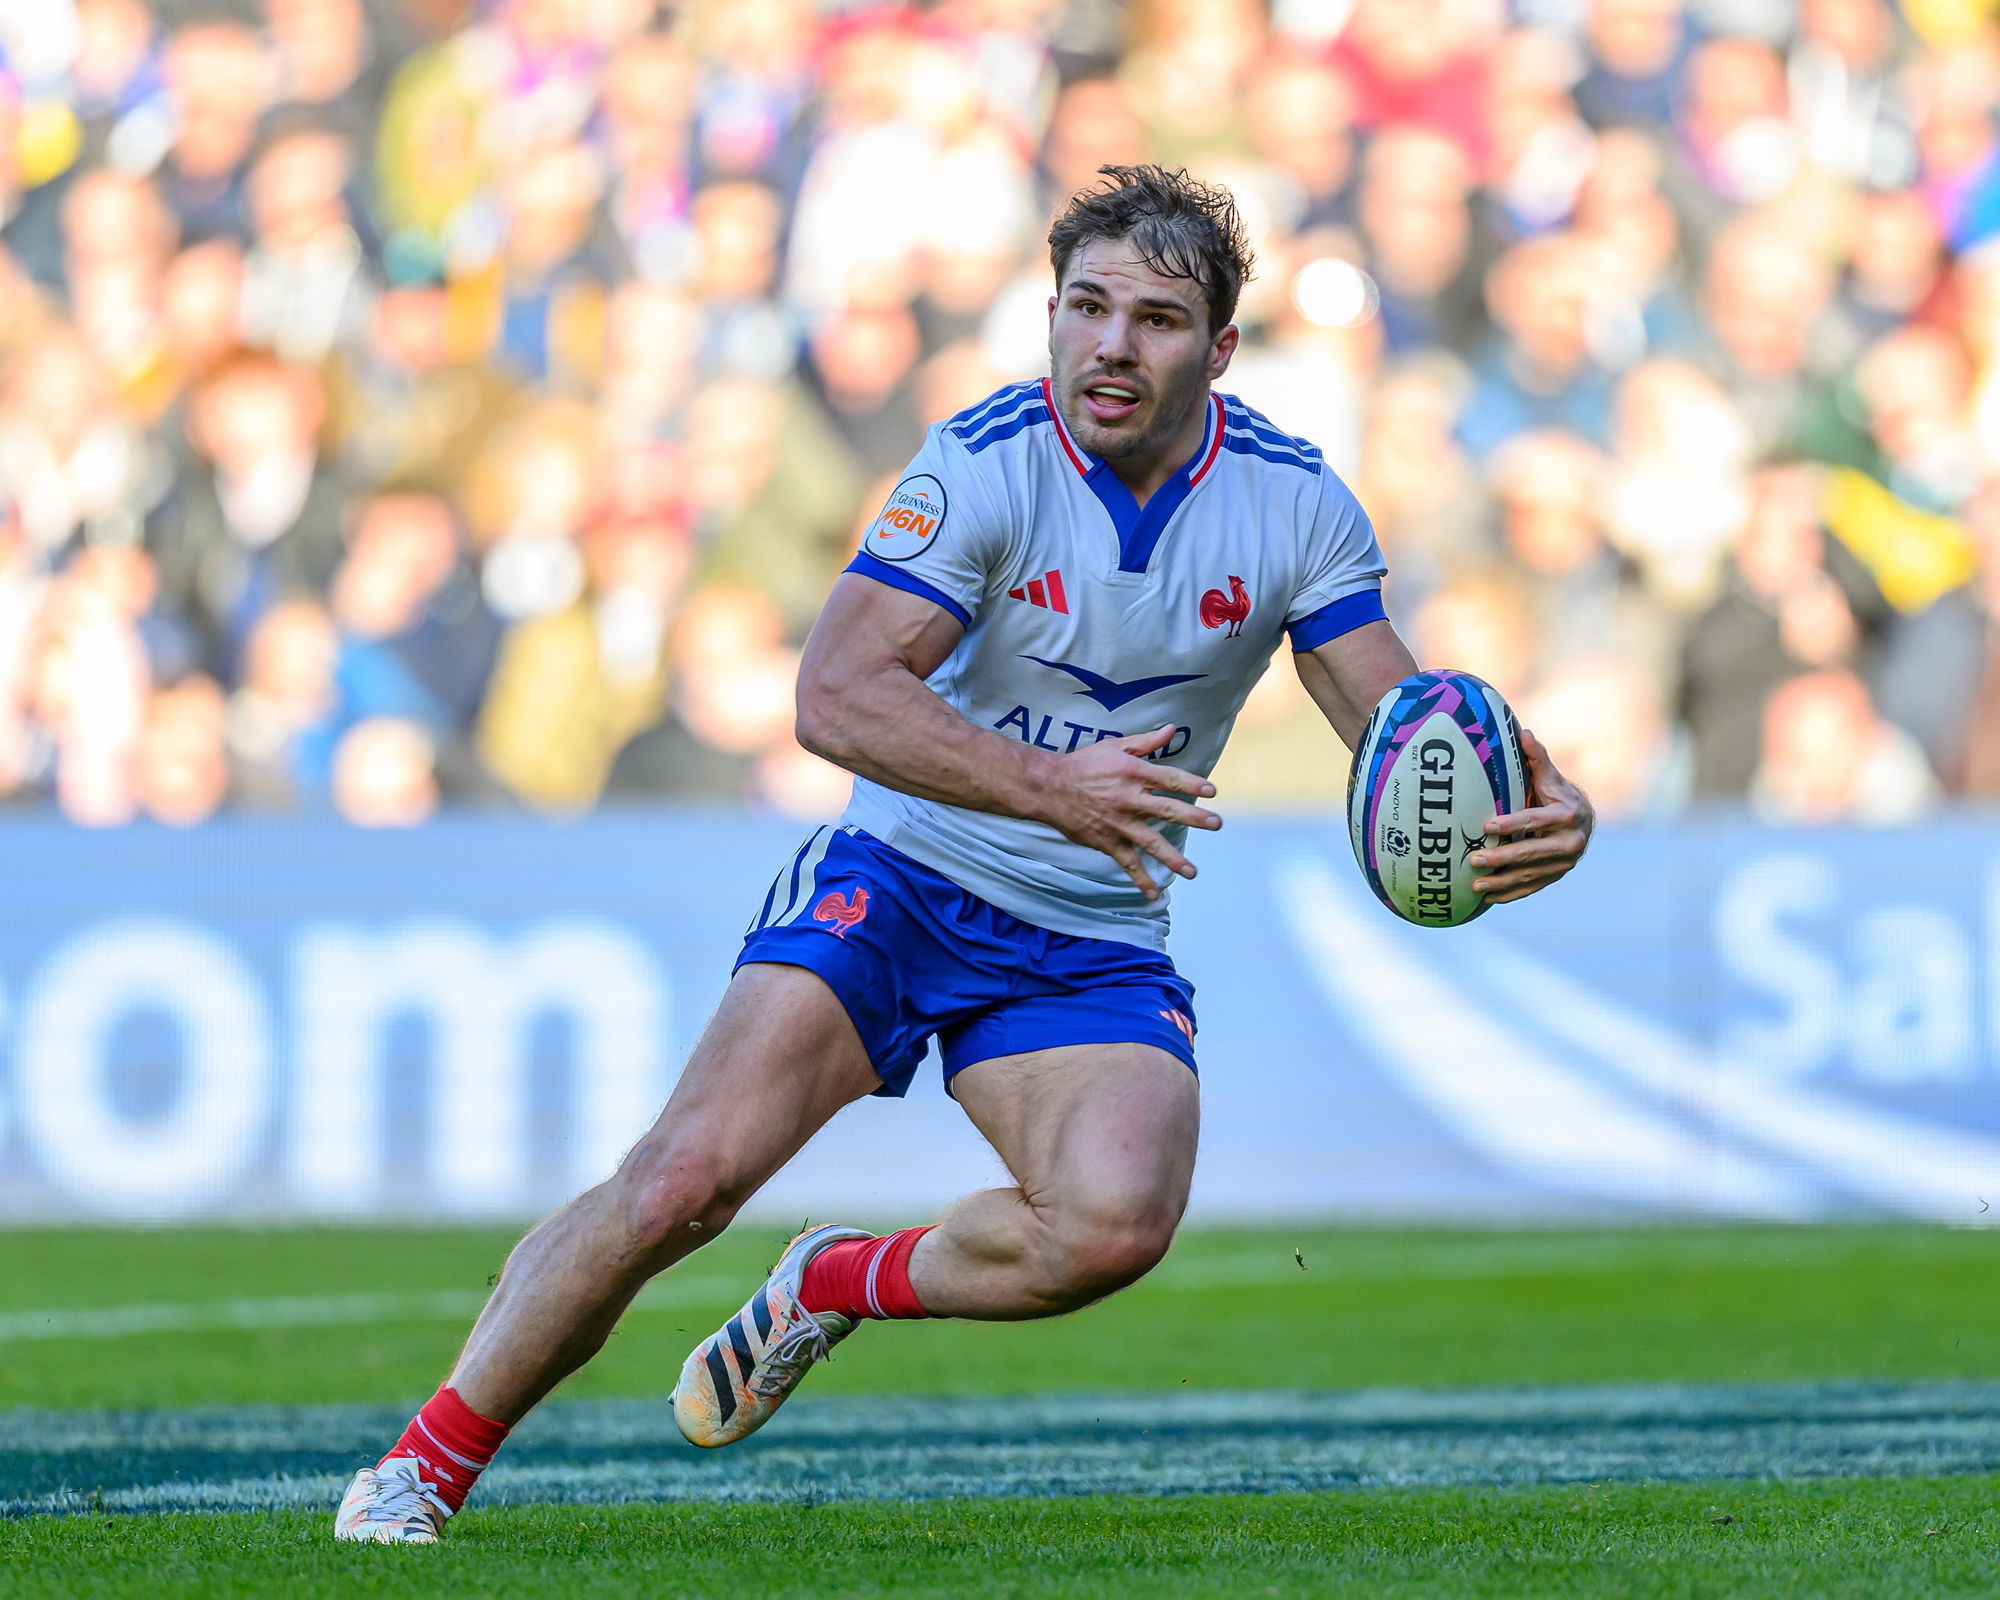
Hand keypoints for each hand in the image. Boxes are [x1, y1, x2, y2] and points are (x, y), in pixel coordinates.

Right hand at [1037, 724, 1221, 898]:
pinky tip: (1154, 894)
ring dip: (1173, 858)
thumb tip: (1172, 729)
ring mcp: (1118, 823)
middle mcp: (1129, 799)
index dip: (1191, 784)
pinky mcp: (1107, 841)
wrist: (1048, 788)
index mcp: (1133, 773)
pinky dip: (1140, 879)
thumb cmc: (1084, 764)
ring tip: (1192, 872)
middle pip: (1167, 810)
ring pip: (1150, 843)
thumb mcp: (1114, 747)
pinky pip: (1127, 863)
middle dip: (1194, 817)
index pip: (1169, 779)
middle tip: (1216, 824)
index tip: (1211, 791)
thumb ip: (1145, 742)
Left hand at [1469, 728, 1592, 903]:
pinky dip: (1511, 894)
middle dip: (1502, 857)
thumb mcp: (1551, 777)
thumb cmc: (1558, 795)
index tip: (1486, 825)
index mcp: (1567, 815)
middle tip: (1474, 859)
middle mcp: (1570, 842)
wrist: (1584, 821)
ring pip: (1530, 874)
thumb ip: (1537, 758)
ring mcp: (1564, 863)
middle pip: (1531, 852)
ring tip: (1475, 884)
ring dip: (1502, 881)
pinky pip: (1532, 887)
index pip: (1535, 821)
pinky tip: (1488, 898)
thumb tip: (1523, 732)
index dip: (1511, 824)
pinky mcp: (1556, 876)